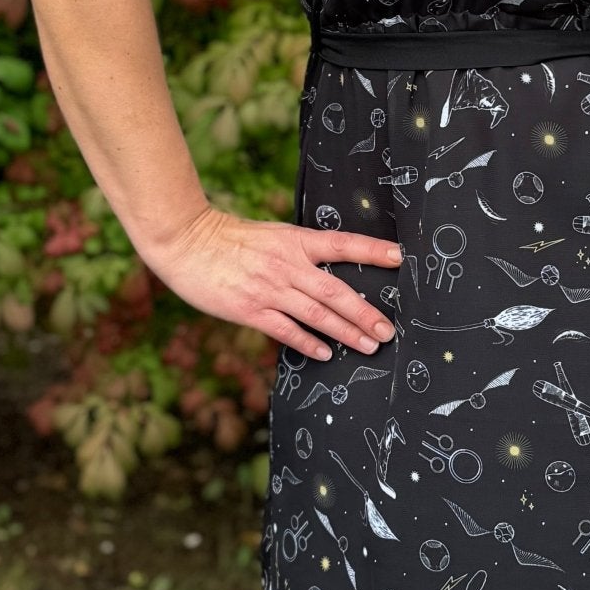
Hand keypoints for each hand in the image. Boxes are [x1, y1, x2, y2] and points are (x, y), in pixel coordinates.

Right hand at [144, 204, 399, 361]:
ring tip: (369, 346)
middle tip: (389, 331)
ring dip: (346, 332)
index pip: (344, 244)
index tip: (402, 257)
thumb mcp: (272, 235)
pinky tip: (326, 354)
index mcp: (296, 241)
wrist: (187, 241)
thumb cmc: (230, 238)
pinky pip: (286, 330)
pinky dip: (308, 343)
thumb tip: (329, 269)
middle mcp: (288, 265)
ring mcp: (270, 289)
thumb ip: (300, 251)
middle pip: (337, 290)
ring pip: (317, 314)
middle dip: (366, 312)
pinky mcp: (250, 309)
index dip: (374, 250)